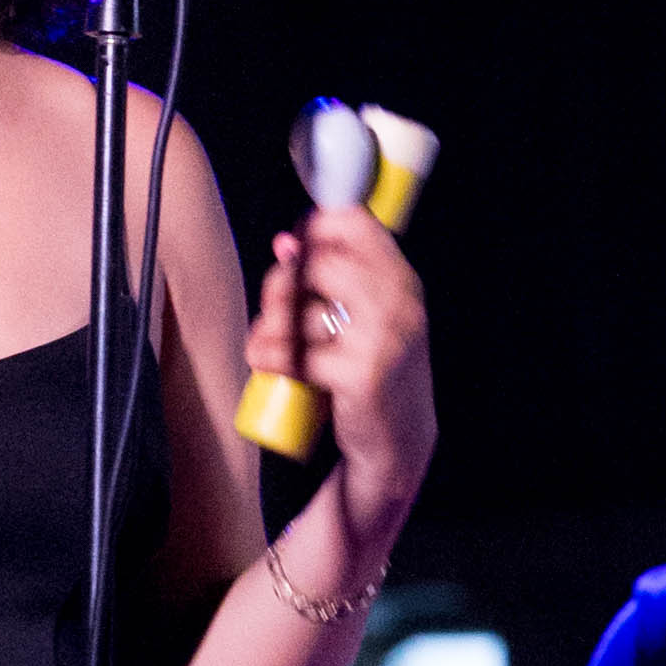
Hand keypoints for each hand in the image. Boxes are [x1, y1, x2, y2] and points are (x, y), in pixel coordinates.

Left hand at [252, 213, 434, 526]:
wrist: (398, 443)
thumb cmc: (372, 372)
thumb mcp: (369, 317)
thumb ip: (334, 278)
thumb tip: (284, 242)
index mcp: (401, 281)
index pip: (355, 222)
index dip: (312, 229)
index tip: (293, 251)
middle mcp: (399, 304)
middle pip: (317, 263)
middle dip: (280, 284)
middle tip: (273, 308)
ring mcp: (384, 340)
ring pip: (301, 311)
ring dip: (269, 327)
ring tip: (267, 343)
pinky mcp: (361, 376)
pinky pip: (295, 353)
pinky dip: (268, 356)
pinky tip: (264, 362)